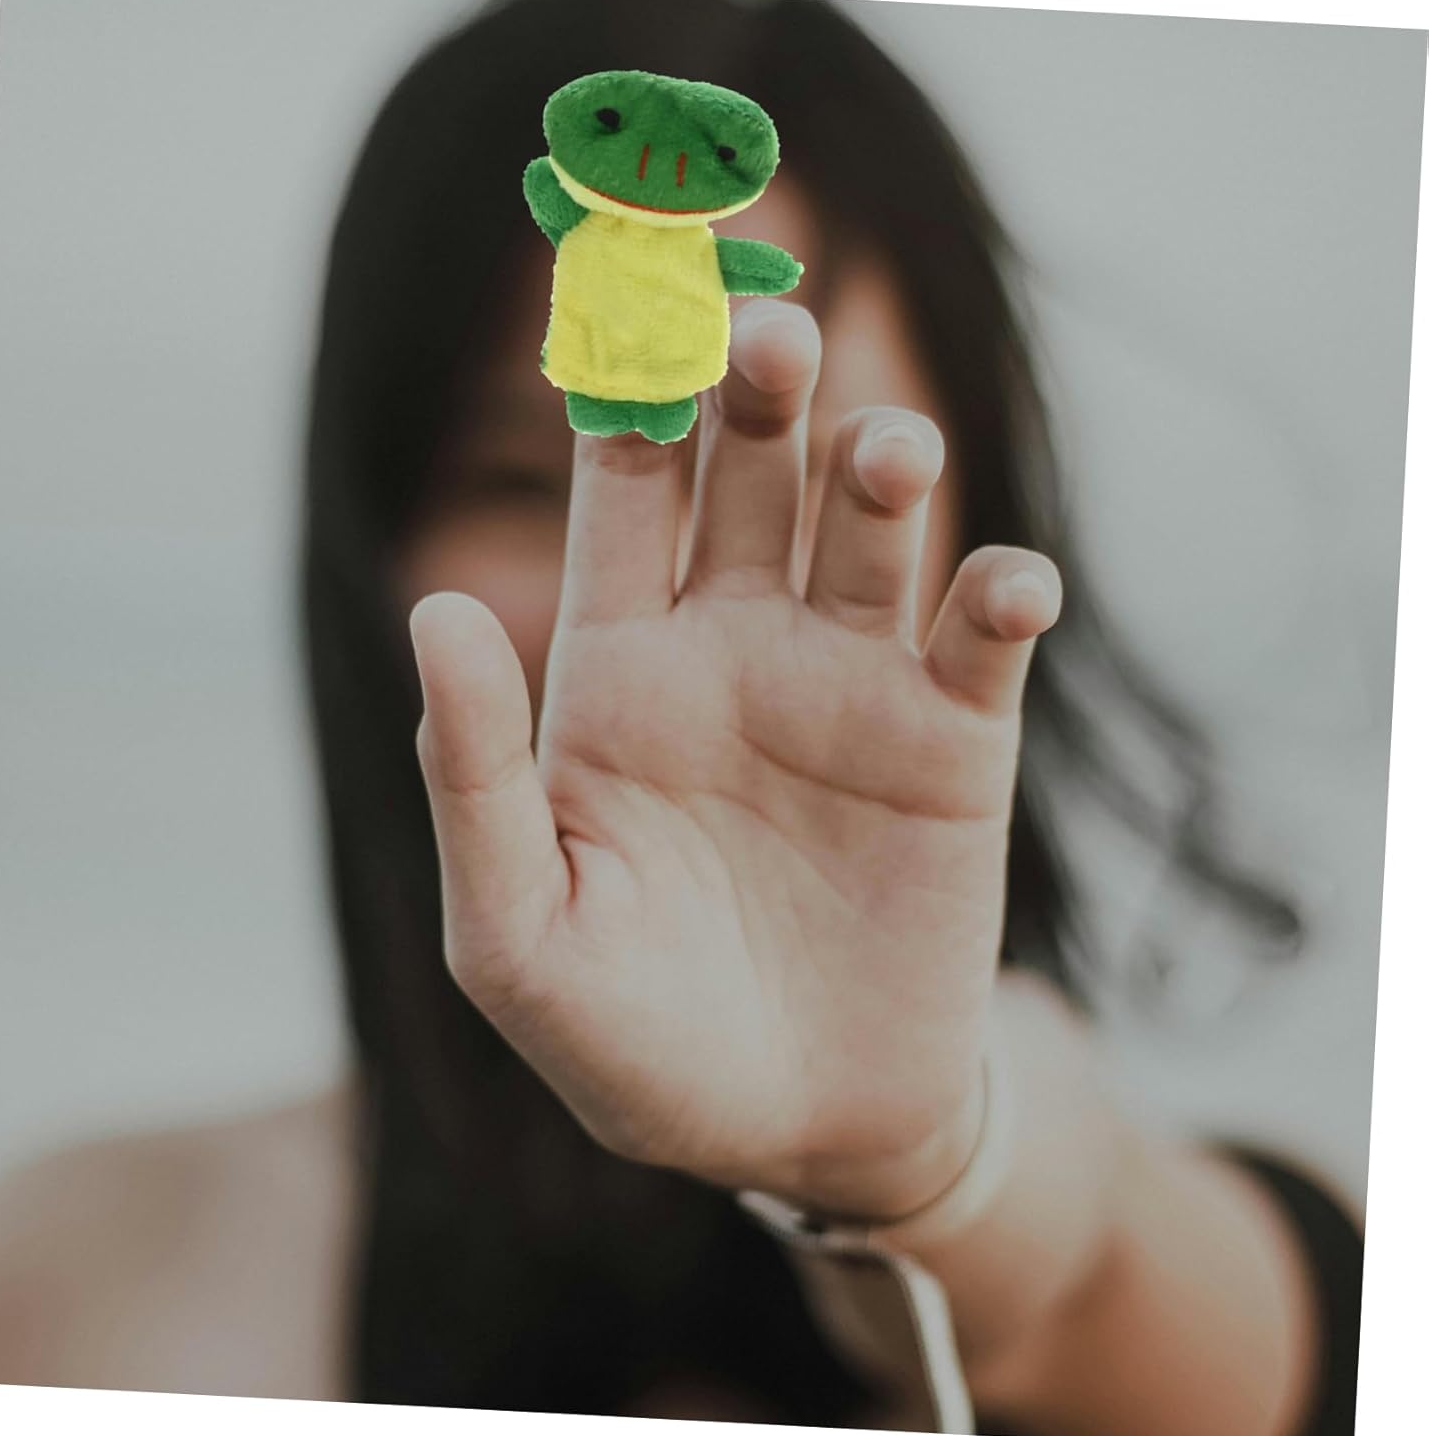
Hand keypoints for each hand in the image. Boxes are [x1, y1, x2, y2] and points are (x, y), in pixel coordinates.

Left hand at [409, 301, 1061, 1219]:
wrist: (795, 1131)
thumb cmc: (631, 1044)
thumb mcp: (518, 932)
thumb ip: (471, 777)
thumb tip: (435, 610)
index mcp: (618, 672)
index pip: (620, 498)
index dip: (622, 404)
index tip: (628, 304)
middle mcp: (735, 650)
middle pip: (751, 476)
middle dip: (761, 399)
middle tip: (772, 343)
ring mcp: (849, 687)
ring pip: (872, 528)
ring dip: (884, 469)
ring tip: (882, 457)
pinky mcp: (954, 745)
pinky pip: (985, 636)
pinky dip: (1000, 593)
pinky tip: (1001, 590)